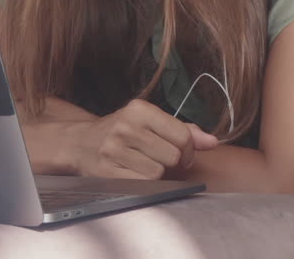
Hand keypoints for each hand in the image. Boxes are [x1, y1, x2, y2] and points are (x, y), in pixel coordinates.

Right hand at [66, 99, 217, 179]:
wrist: (80, 144)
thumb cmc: (122, 132)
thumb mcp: (150, 122)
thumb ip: (183, 130)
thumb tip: (213, 142)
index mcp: (140, 109)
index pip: (182, 135)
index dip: (189, 150)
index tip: (183, 154)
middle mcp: (126, 126)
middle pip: (173, 156)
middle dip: (172, 162)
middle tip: (160, 159)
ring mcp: (114, 149)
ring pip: (158, 172)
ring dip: (156, 173)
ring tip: (143, 164)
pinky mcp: (107, 171)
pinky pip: (143, 184)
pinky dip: (144, 183)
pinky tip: (134, 173)